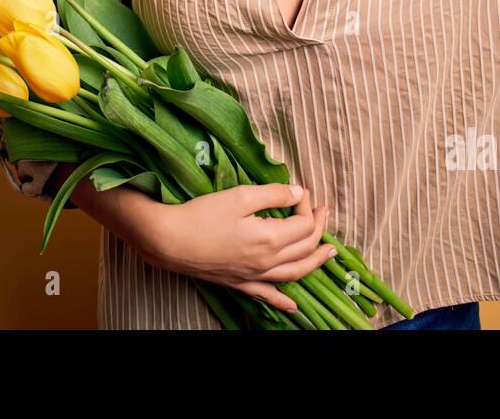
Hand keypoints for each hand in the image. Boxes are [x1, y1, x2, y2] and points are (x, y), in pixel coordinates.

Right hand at [137, 183, 336, 313]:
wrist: (170, 241)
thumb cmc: (202, 215)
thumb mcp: (240, 195)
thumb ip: (273, 194)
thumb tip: (299, 193)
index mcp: (270, 238)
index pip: (303, 224)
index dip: (307, 206)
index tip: (301, 191)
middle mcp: (267, 261)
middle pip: (305, 247)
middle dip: (318, 227)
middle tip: (323, 211)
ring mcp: (254, 275)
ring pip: (295, 273)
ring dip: (316, 262)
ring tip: (329, 253)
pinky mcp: (240, 283)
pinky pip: (268, 296)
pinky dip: (284, 301)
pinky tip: (294, 307)